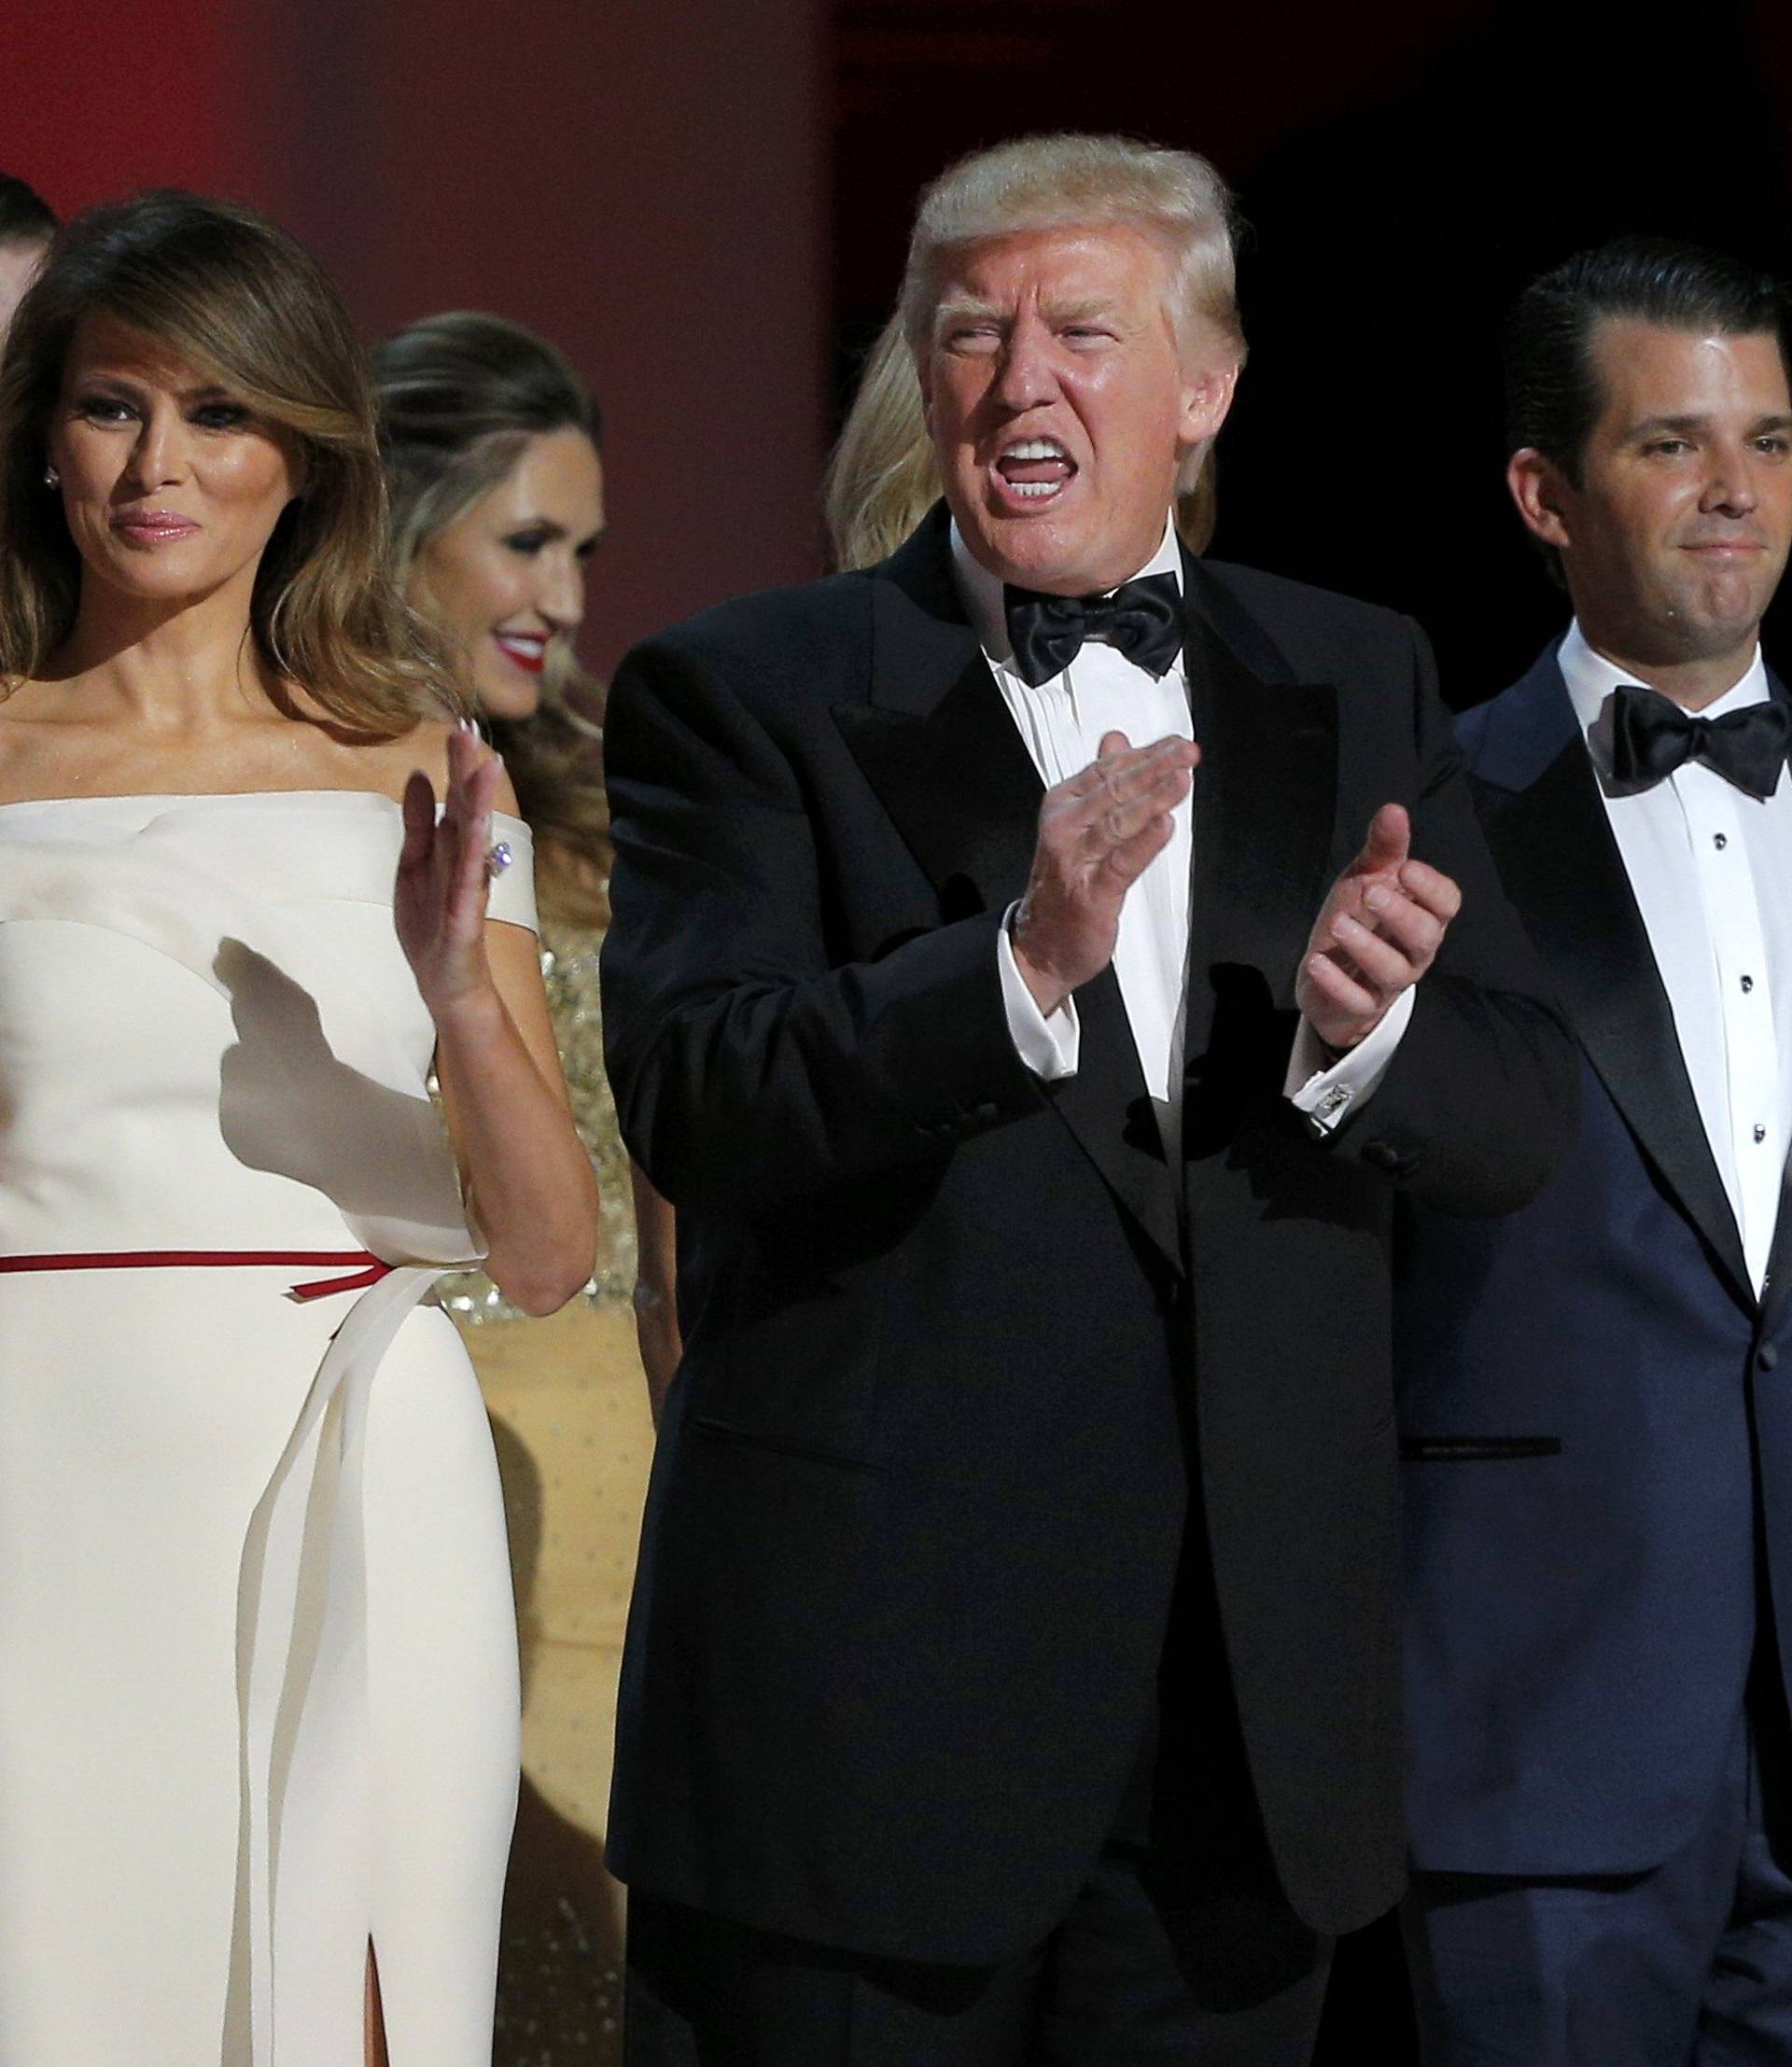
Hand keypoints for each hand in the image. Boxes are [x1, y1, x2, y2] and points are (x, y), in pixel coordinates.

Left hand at [395, 722, 505, 1021]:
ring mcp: (468, 886)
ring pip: (476, 837)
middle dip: (468, 770)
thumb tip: (418, 774)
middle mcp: (464, 861)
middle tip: (468, 730)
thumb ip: (417, 822)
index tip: (458, 726)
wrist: (444, 981)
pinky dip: (475, 853)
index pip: (455, 797)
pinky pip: (471, 879)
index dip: (456, 764)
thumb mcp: (413, 864)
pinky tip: (479, 828)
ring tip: (488, 767)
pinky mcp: (466, 915)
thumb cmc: (430, 925)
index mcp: (449, 847)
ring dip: (482, 803)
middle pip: (468, 809)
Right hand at [1011, 730, 1198, 1016]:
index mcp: (1063, 806)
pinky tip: (1164, 826)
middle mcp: (1065, 828)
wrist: (1040, 944)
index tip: (1175, 742)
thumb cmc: (1063, 883)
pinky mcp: (1092, 894)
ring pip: (1118, 821)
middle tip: (1186, 752)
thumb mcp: (1077, 822)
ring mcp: (1076, 861)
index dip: (1145, 752)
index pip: (1107, 769)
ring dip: (1153, 798)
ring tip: (1181, 780)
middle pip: (1115, 789)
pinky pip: (1122, 863)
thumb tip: (1117, 740)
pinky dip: (1144, 843)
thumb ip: (1101, 780)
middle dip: (1154, 767)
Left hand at [1296, 803, 1460, 1050]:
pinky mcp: (1360, 1005)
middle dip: (1402, 915)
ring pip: (1393, 971)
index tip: (1405, 869)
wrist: (1327, 972)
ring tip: (1339, 924)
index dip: (1431, 888)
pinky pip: (1357, 1000)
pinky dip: (1337, 982)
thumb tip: (1394, 809)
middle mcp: (1413, 951)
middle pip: (1425, 938)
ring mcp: (1387, 982)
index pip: (1447, 904)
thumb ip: (1384, 848)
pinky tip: (1316, 960)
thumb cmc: (1358, 919)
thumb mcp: (1367, 878)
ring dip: (1366, 947)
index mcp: (1422, 916)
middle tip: (1371, 893)